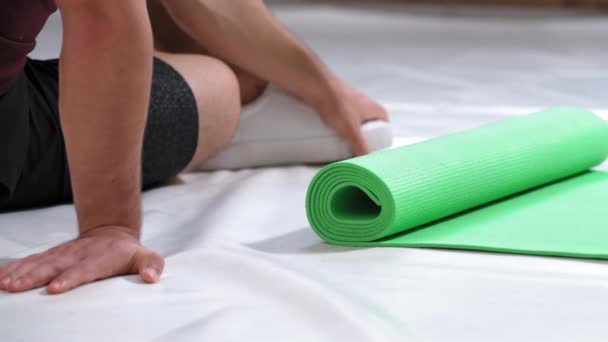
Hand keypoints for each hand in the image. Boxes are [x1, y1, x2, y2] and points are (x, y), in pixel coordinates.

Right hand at [0, 226, 163, 293]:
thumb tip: (152, 277)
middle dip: (35, 277)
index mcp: (99, 258)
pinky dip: (14, 269)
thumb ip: (152, 265)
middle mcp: (77, 256)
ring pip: (38, 264)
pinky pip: (30, 262)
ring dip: (20, 274)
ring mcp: (62, 255)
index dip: (70, 277)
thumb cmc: (128, 252)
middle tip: (17, 287)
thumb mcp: (146, 256)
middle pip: (54, 267)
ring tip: (5, 284)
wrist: (111, 232)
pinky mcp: (51, 257)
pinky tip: (0, 277)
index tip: (56, 287)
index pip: (84, 269)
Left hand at [317, 84, 389, 155]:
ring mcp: (351, 102)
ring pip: (355, 121)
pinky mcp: (338, 102)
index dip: (382, 138)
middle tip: (359, 148)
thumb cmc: (337, 103)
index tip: (376, 148)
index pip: (385, 126)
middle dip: (365, 137)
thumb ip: (360, 146)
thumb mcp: (351, 130)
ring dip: (351, 131)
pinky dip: (340, 124)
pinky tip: (332, 131)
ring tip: (344, 142)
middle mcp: (365, 104)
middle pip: (370, 125)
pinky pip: (343, 117)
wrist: (317, 86)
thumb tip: (367, 160)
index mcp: (375, 109)